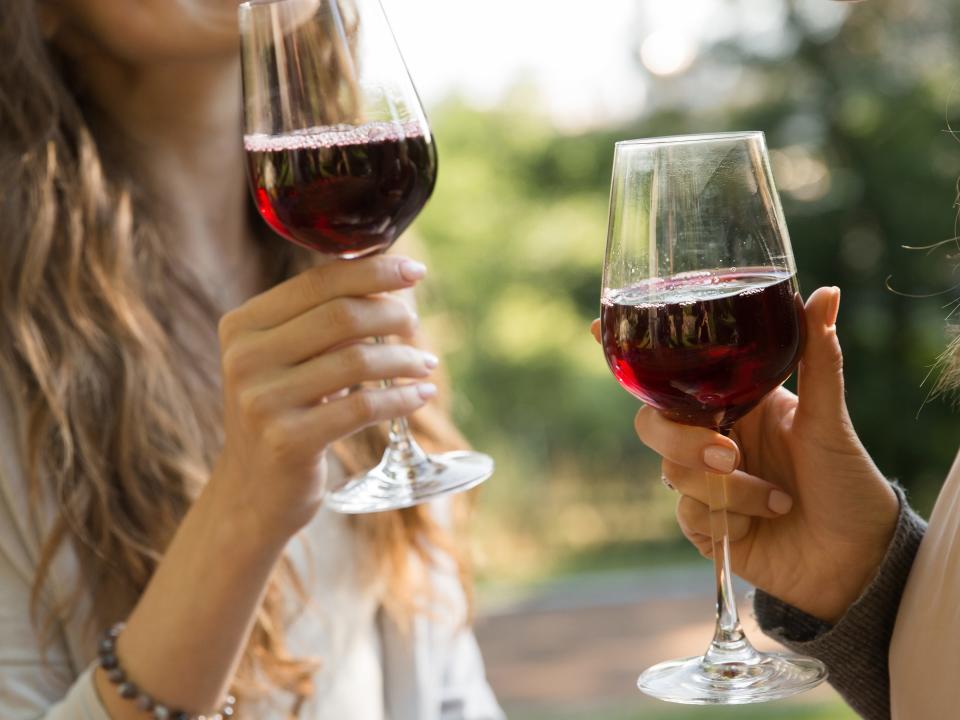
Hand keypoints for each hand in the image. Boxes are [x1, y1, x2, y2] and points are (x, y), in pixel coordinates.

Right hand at [211, 255, 438, 543]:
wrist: (250, 493)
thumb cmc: (283, 415)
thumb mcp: (287, 362)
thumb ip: (322, 325)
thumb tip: (390, 288)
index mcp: (242, 325)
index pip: (317, 282)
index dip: (373, 271)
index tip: (415, 271)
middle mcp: (245, 358)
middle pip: (341, 315)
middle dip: (392, 314)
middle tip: (416, 325)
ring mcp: (262, 400)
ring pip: (357, 360)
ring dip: (403, 358)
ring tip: (425, 363)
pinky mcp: (287, 441)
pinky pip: (362, 408)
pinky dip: (401, 398)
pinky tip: (421, 395)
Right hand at [591, 287, 898, 622]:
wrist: (859, 557)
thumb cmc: (846, 480)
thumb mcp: (829, 419)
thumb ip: (819, 359)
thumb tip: (827, 293)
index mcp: (733, 404)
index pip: (674, 376)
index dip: (632, 356)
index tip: (594, 326)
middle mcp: (711, 439)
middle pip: (652, 423)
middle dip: (682, 440)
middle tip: (728, 455)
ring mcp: (705, 484)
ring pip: (673, 472)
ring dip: (728, 489)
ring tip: (778, 500)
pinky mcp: (704, 526)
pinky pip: (689, 514)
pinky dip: (727, 519)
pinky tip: (763, 523)